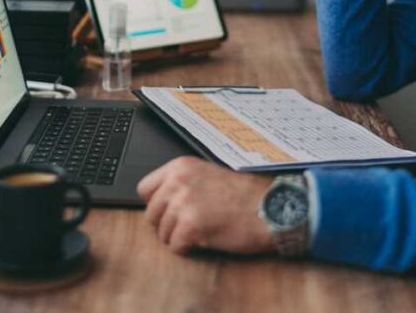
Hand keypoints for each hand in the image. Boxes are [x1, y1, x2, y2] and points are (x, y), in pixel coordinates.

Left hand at [137, 156, 274, 255]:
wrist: (271, 208)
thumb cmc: (245, 195)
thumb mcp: (208, 175)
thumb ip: (183, 183)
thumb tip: (160, 202)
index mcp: (180, 167)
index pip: (144, 189)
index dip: (157, 204)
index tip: (171, 210)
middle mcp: (178, 181)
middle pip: (151, 214)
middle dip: (167, 224)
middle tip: (190, 226)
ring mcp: (184, 203)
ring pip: (162, 232)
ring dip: (179, 238)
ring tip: (202, 232)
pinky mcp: (191, 225)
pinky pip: (175, 246)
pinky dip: (188, 249)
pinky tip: (205, 240)